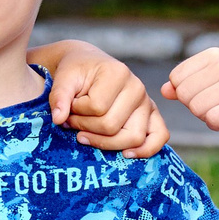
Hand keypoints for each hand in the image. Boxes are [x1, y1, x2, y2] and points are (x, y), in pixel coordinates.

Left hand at [40, 40, 167, 156]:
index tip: (69, 106)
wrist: (88, 65)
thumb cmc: (77, 72)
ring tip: (86, 134)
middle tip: (72, 120)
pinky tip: (126, 154)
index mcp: (118, 73)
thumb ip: (59, 96)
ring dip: (104, 142)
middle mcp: (137, 88)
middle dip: (85, 128)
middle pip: (112, 126)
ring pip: (132, 137)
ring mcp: (147, 103)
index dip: (77, 112)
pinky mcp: (152, 115)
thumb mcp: (63, 78)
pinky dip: (146, 149)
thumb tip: (58, 119)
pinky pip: (159, 136)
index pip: (97, 108)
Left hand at [164, 47, 218, 145]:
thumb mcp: (213, 83)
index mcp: (214, 54)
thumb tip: (163, 90)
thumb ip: (185, 85)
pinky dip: (217, 125)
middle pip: (184, 94)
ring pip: (196, 108)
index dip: (188, 93)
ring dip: (208, 116)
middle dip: (197, 106)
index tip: (209, 93)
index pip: (176, 78)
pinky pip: (212, 120)